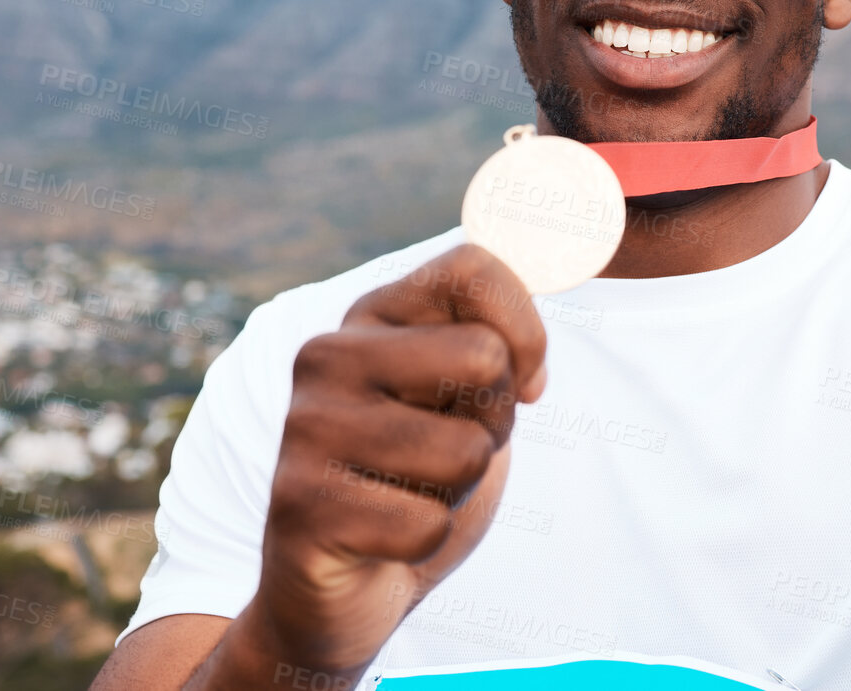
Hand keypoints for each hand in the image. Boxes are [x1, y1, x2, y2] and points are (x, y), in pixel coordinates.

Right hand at [209, 243, 546, 686]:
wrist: (342, 584)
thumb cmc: (421, 476)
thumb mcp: (467, 394)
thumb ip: (498, 336)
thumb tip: (551, 278)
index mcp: (371, 315)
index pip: (474, 266)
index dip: (526, 330)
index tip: (523, 381)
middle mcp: (327, 355)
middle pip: (485, 358)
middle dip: (494, 423)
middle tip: (447, 450)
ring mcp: (307, 427)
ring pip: (466, 449)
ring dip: (458, 488)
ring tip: (410, 490)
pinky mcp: (300, 504)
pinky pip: (428, 523)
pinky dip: (424, 540)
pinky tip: (382, 535)